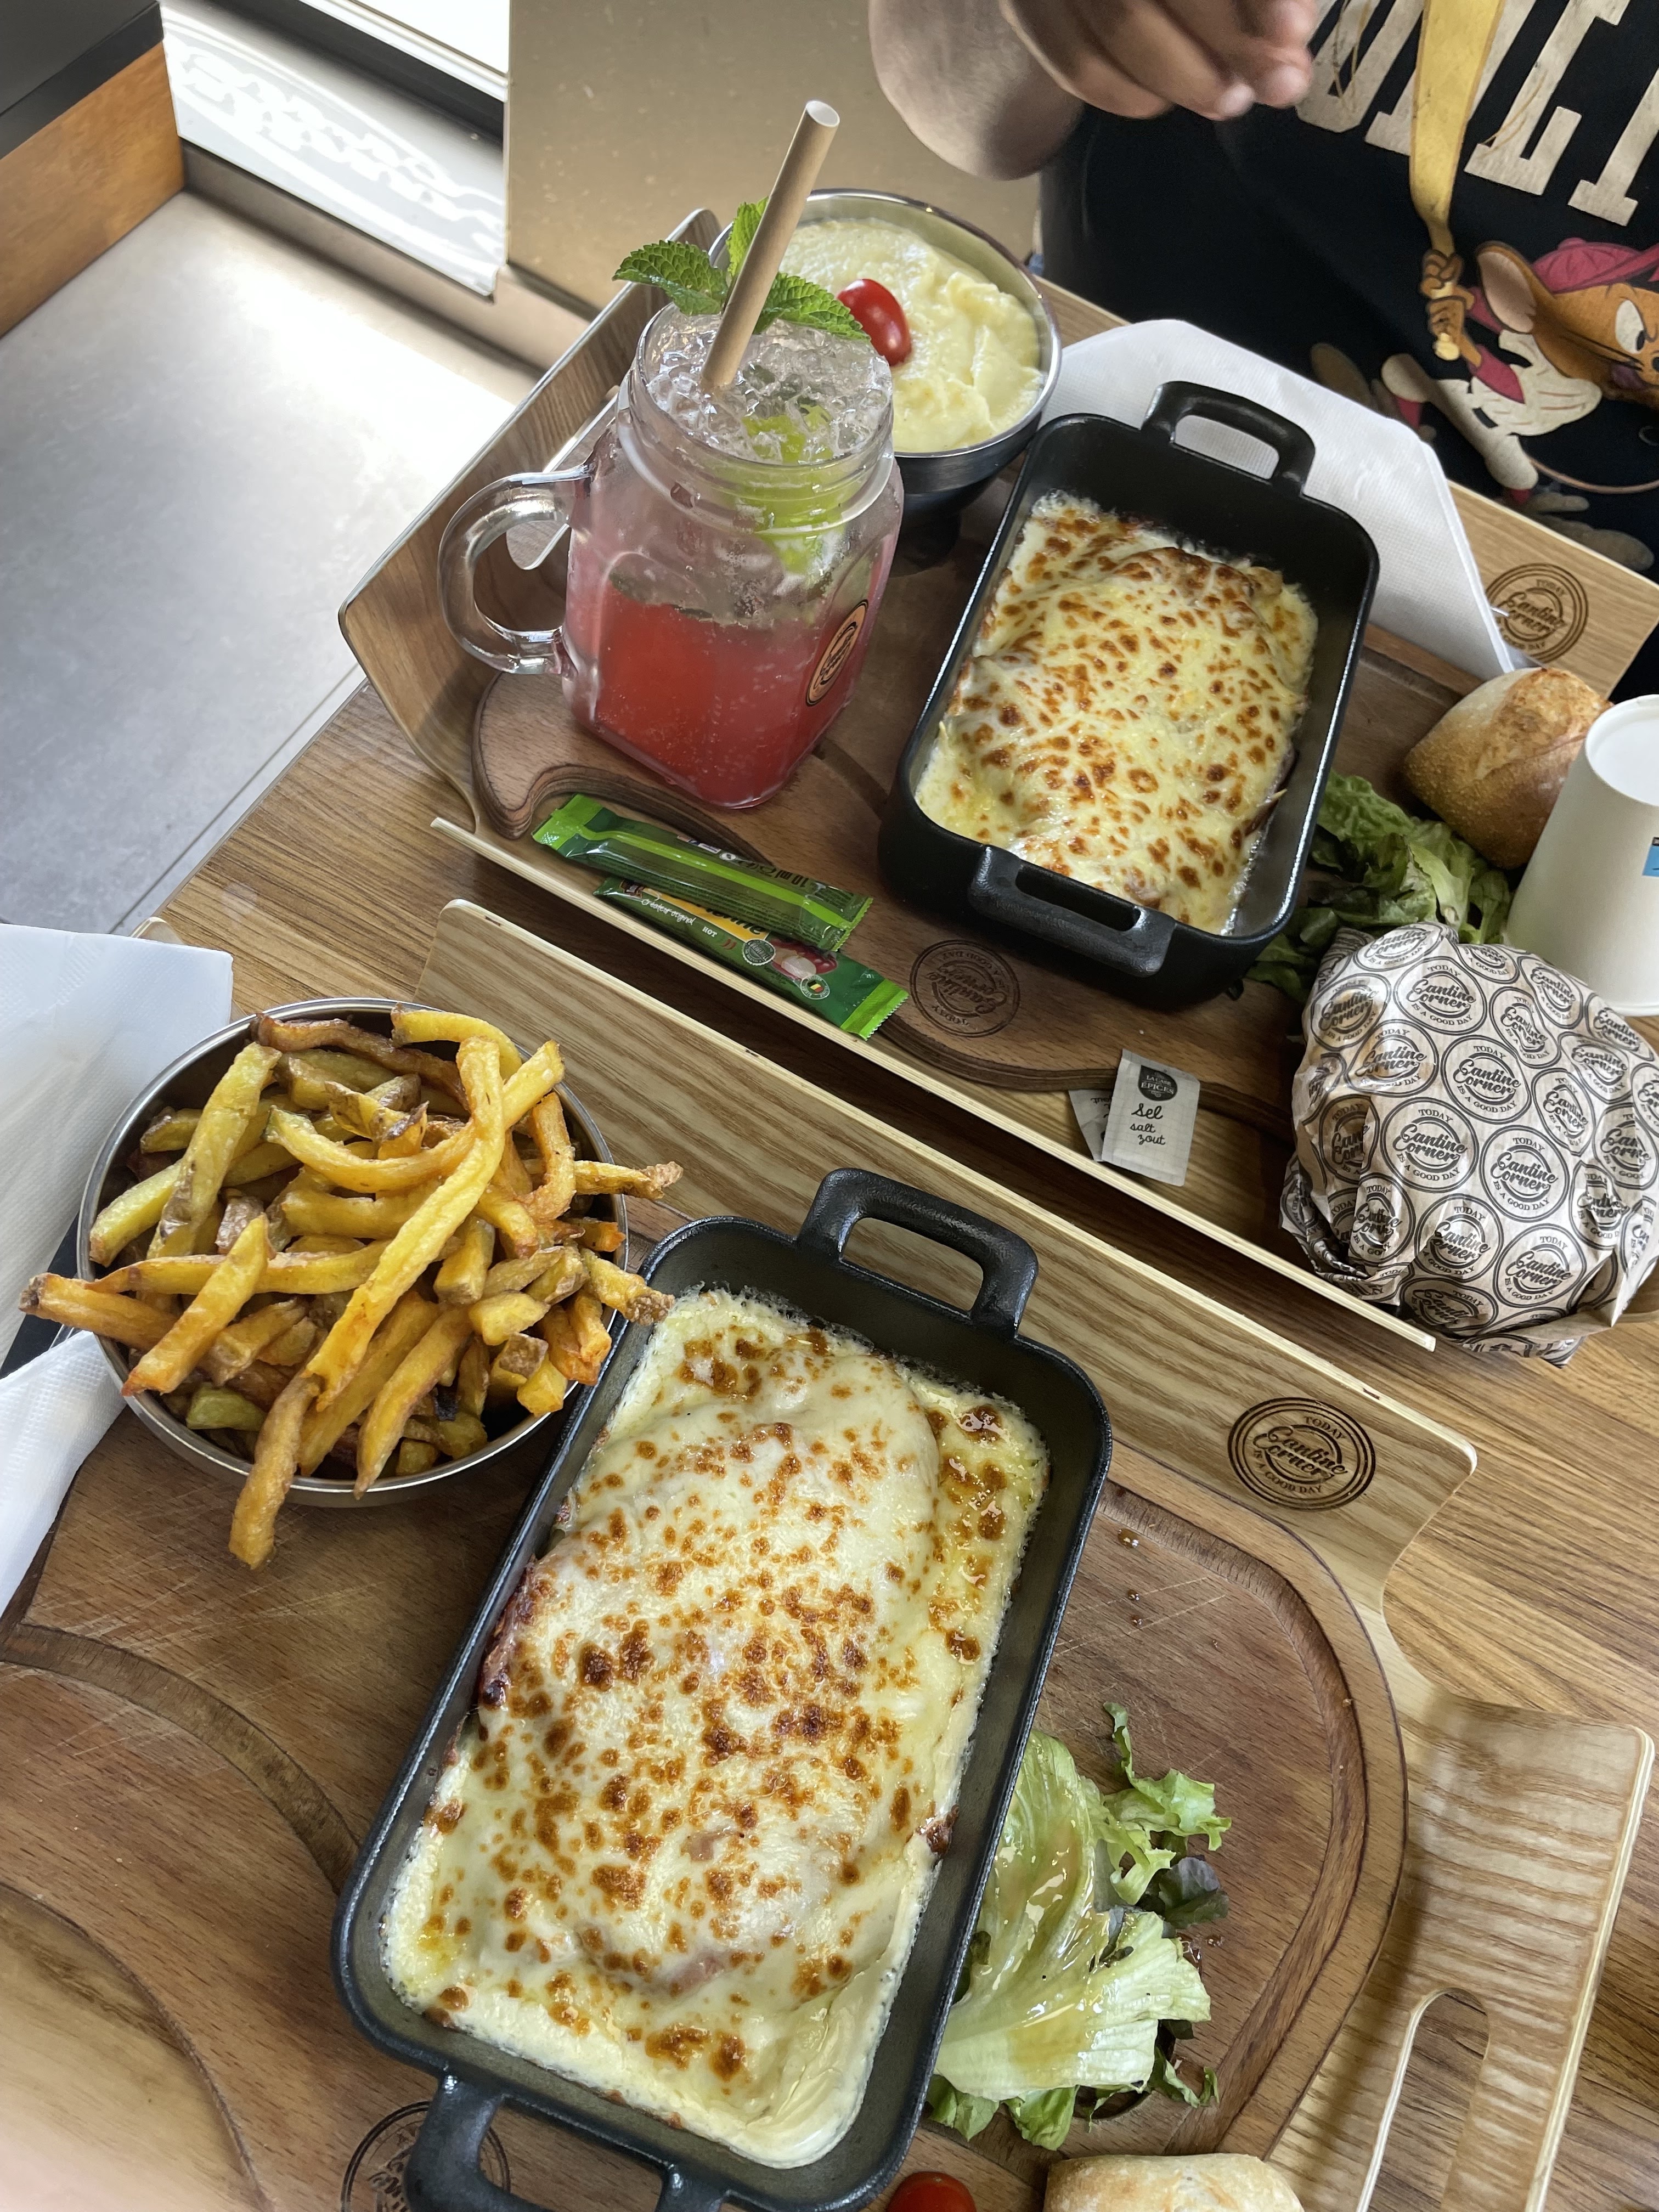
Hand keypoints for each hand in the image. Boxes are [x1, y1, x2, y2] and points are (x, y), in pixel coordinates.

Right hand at [998, 0, 1318, 121]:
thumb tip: (1289, 37)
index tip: (1294, 33)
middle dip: (1232, 43)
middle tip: (1279, 85)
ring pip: (1121, 27)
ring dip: (1187, 78)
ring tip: (1231, 100)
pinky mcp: (1024, 6)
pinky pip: (1076, 64)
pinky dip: (1127, 93)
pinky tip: (1163, 100)